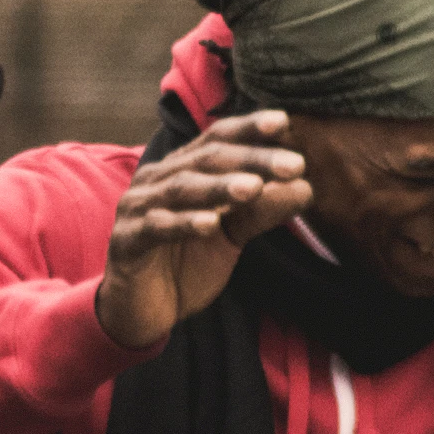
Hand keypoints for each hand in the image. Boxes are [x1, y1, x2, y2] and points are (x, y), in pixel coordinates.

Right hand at [94, 111, 311, 354]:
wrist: (141, 311)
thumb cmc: (185, 264)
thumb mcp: (231, 235)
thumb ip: (260, 210)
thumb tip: (306, 188)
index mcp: (182, 169)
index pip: (218, 139)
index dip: (249, 129)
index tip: (285, 122)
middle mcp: (158, 179)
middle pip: (208, 159)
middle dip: (252, 159)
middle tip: (294, 164)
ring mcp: (138, 208)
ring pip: (182, 189)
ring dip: (220, 187)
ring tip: (254, 187)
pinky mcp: (127, 241)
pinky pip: (157, 228)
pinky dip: (184, 224)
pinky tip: (210, 225)